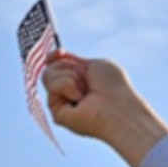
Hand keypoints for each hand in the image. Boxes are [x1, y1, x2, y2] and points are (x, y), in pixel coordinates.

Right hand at [42, 52, 167, 166]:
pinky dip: (67, 87)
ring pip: (48, 76)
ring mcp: (62, 104)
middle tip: (87, 80)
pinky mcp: (57, 114)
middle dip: (68, 67)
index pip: (55, 64)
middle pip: (50, 68)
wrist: (119, 107)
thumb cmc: (114, 86)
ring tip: (86, 92)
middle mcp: (68, 93)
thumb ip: (74, 59)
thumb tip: (58, 54)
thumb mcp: (95, 64)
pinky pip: (53, 88)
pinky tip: (80, 99)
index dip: (54, 56)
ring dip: (70, 77)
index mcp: (78, 81)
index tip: (61, 52)